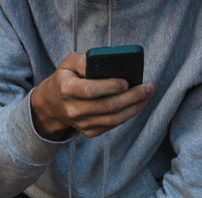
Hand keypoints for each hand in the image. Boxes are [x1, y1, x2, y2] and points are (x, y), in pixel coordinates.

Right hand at [31, 52, 152, 140]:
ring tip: (147, 95)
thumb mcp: (69, 63)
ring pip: (114, 119)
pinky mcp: (90, 132)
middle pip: (108, 107)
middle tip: (147, 87)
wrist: (54, 105)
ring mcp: (83, 124)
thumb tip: (105, 62)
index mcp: (67, 90)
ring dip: (134, 108)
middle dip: (131, 97)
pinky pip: (113, 125)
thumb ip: (84, 60)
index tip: (126, 81)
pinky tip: (138, 103)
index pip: (90, 90)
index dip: (109, 87)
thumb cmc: (66, 78)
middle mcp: (74, 110)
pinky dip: (128, 114)